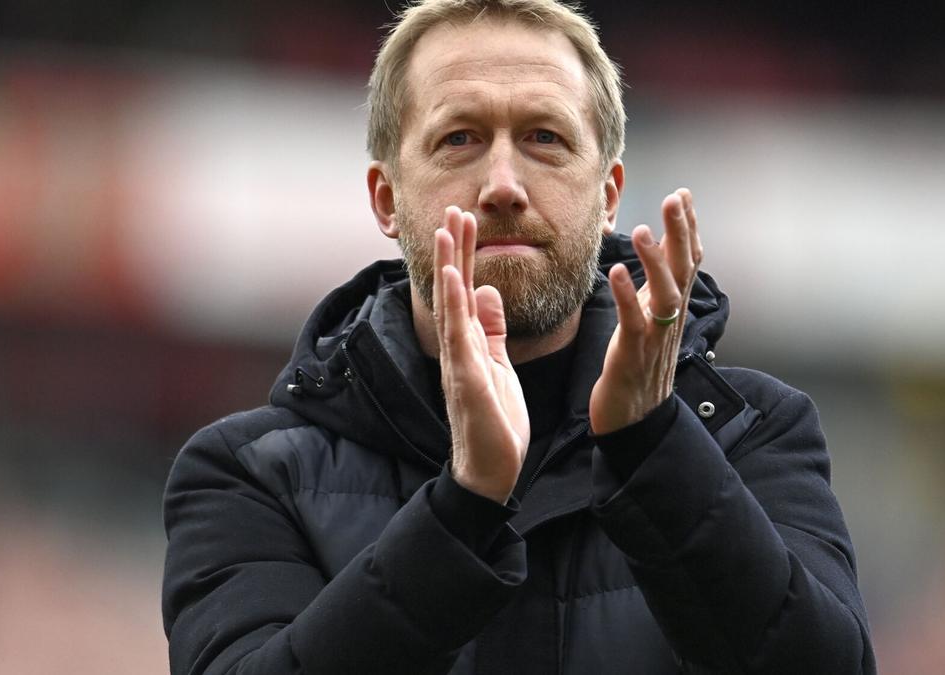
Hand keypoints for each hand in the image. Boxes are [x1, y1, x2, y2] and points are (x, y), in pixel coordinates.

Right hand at [433, 206, 529, 502]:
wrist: (491, 471)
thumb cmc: (494, 422)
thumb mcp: (498, 365)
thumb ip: (491, 330)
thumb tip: (487, 290)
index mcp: (467, 344)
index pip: (464, 290)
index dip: (464, 254)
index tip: (464, 219)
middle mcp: (457, 348)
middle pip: (453, 290)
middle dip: (454, 249)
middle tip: (453, 208)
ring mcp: (459, 363)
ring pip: (450, 306)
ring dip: (448, 266)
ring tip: (446, 229)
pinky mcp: (467, 381)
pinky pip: (459, 338)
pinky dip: (456, 307)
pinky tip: (456, 279)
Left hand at [590, 188, 702, 434]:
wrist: (634, 418)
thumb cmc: (638, 364)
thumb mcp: (650, 318)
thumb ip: (656, 284)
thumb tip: (659, 248)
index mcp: (673, 306)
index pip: (689, 260)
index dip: (688, 227)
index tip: (683, 194)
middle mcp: (670, 317)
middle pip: (684, 269)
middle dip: (681, 232)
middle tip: (676, 198)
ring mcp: (654, 336)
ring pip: (664, 294)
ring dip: (655, 261)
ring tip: (642, 231)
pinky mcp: (633, 354)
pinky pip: (633, 321)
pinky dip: (627, 296)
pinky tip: (616, 273)